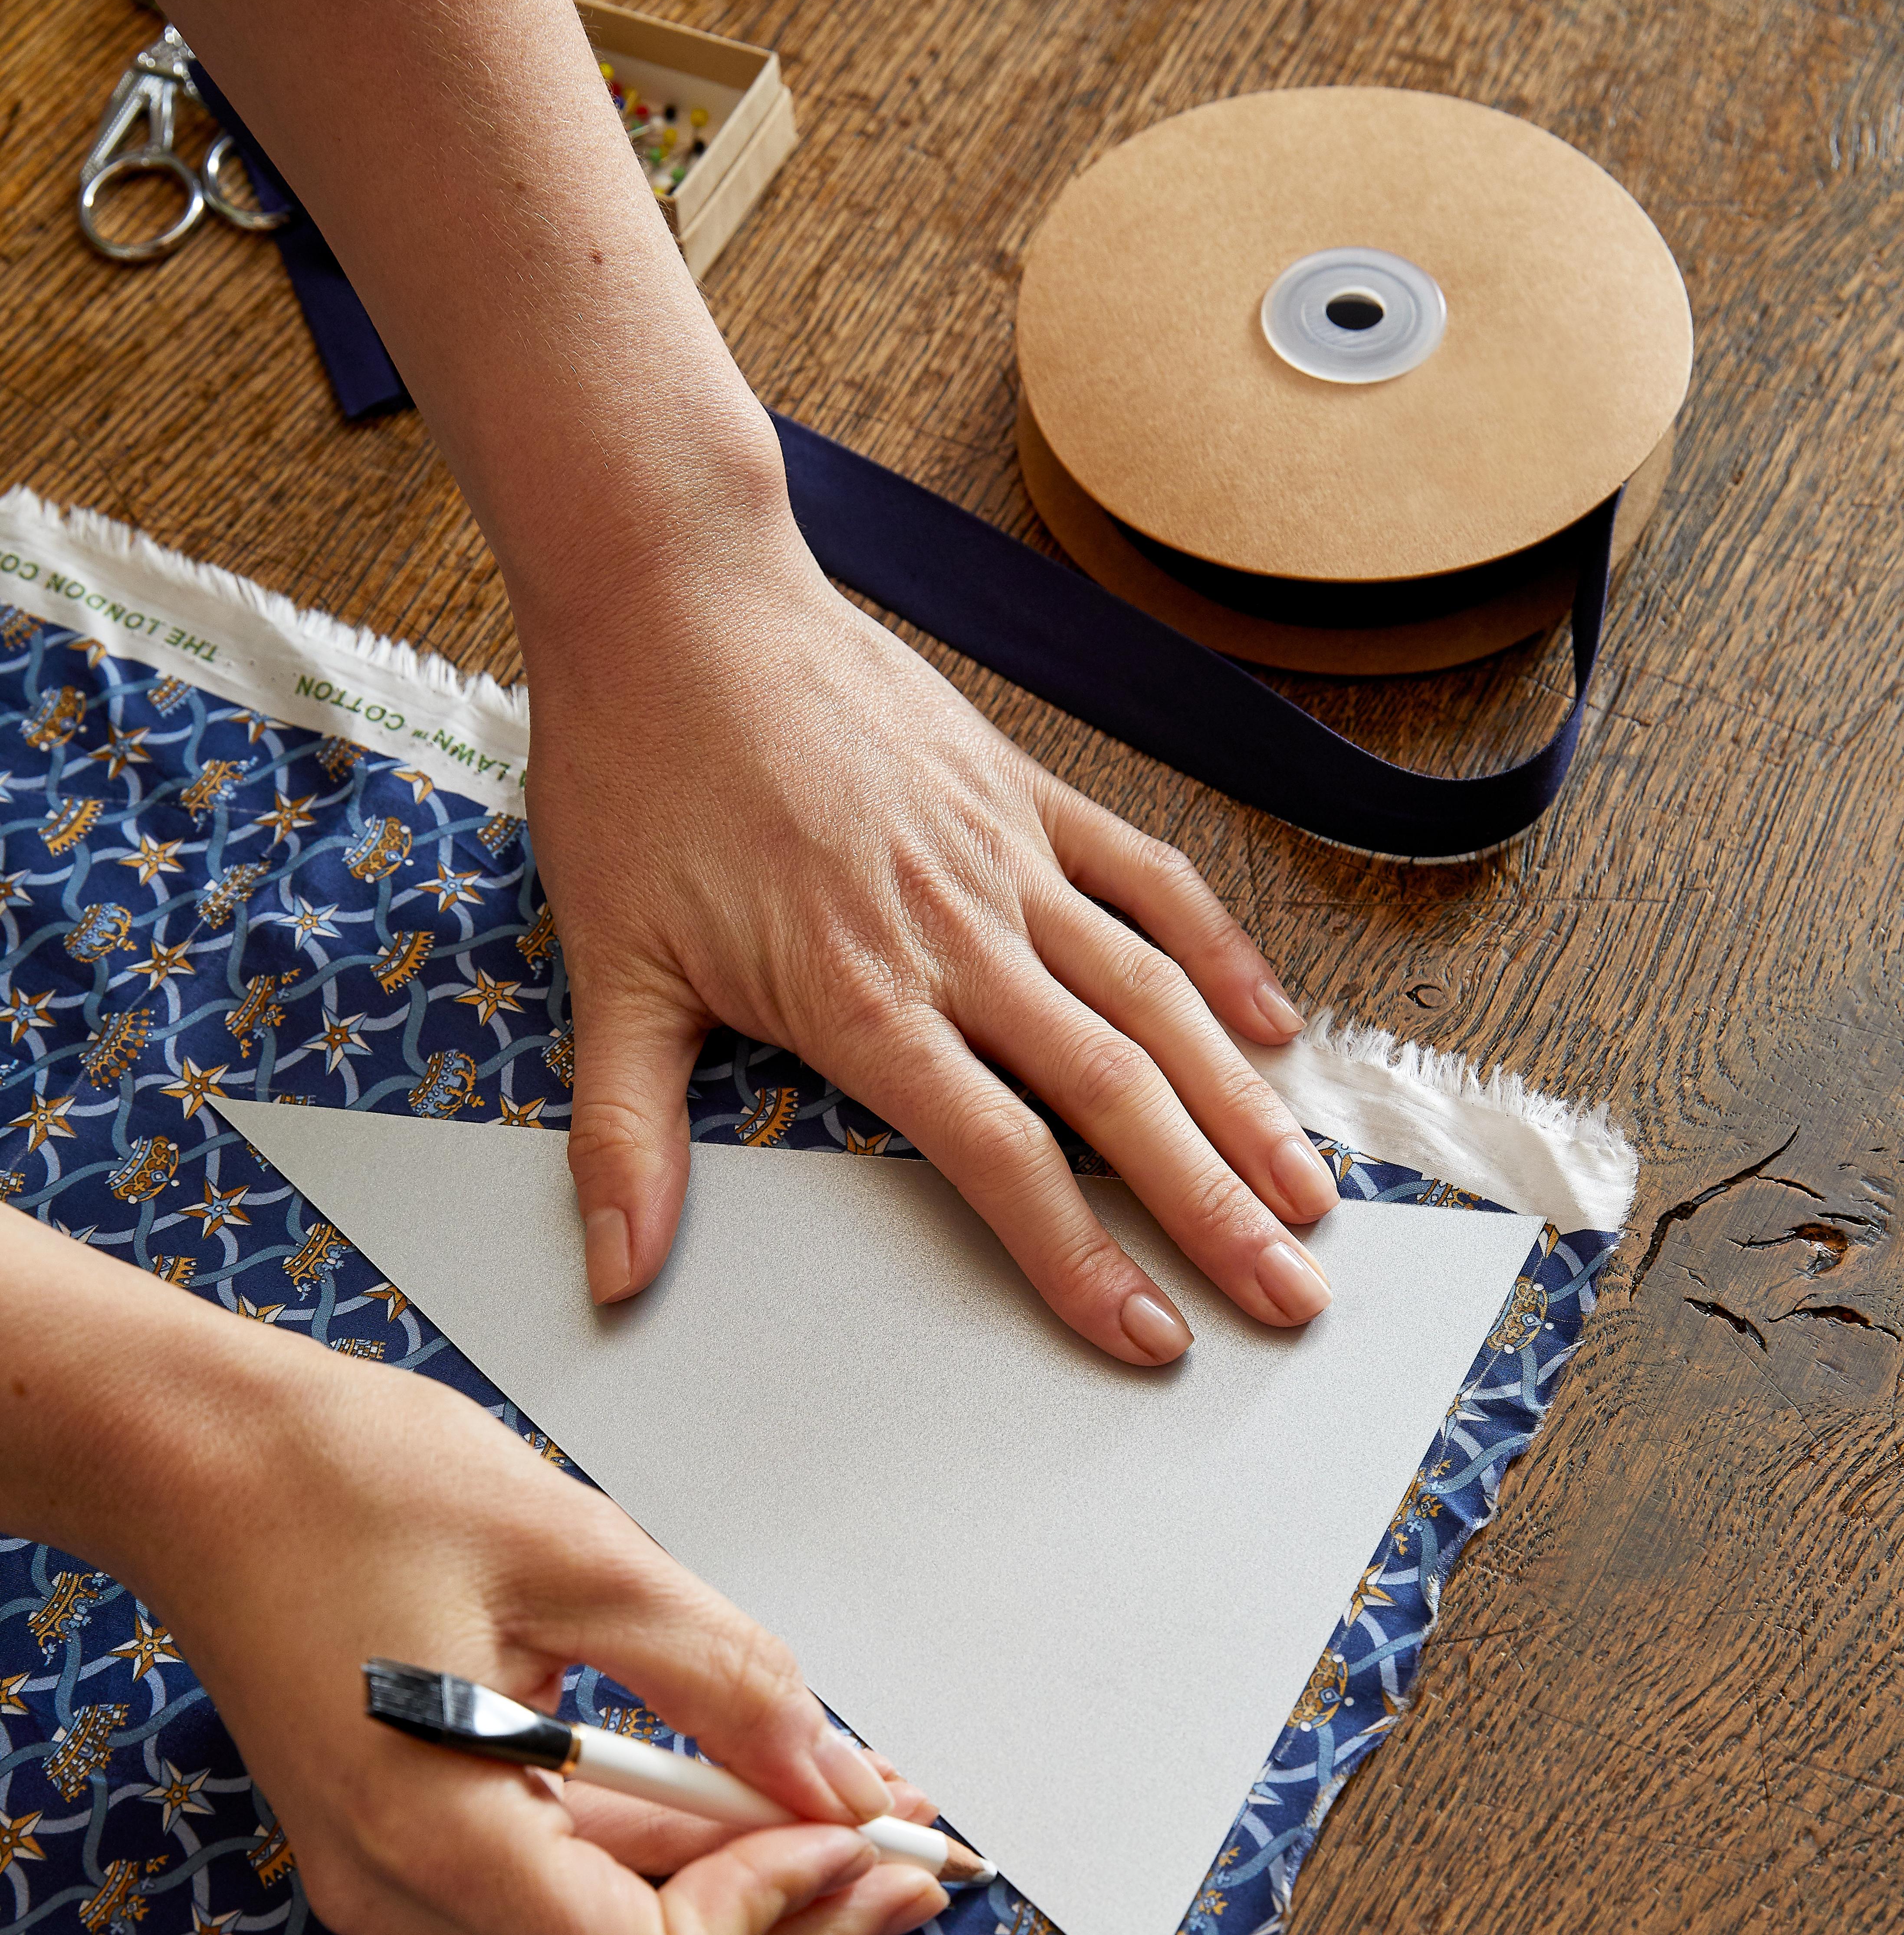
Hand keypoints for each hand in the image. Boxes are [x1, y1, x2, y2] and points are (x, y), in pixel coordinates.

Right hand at [107, 1297, 947, 1934]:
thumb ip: (726, 1678)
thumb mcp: (579, 1550)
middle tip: (912, 1857)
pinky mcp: (411, 1849)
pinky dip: (677, 1865)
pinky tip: (754, 1798)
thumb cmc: (349, 1477)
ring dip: (748, 1903)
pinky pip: (570, 1900)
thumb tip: (847, 1782)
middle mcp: (402, 1899)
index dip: (784, 1916)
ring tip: (860, 1817)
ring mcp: (399, 1886)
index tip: (871, 1833)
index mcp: (431, 1838)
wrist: (198, 1457)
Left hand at [524, 523, 1336, 1366]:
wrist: (672, 597)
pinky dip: (1218, 954)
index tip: (1148, 1337)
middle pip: (1115, 1093)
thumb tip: (610, 1273)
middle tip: (1292, 1295)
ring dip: (1243, 1105)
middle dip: (1214, 1208)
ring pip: (1156, 999)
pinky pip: (1148, 879)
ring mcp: (1005, 859)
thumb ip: (625, 1136)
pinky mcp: (1024, 792)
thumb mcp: (611, 967)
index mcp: (862, 995)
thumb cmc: (636, 774)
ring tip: (1311, 1192)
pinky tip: (1273, 1026)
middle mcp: (959, 935)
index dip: (1083, 1259)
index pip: (1001, 1156)